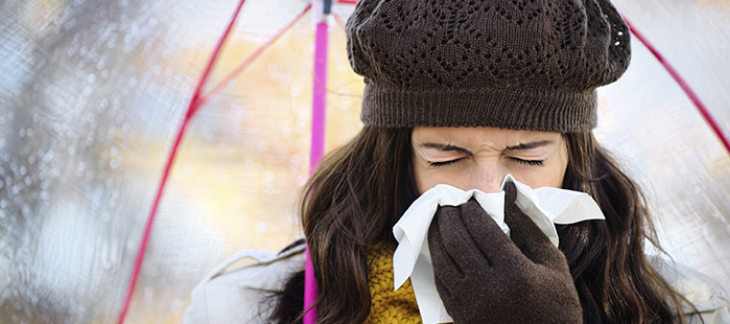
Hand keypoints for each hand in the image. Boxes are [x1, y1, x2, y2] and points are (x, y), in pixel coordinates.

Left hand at [427, 182, 582, 323]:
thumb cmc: (557, 301)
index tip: (470, 199)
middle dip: (449, 217)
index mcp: (517, 274)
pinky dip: (438, 260)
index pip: (482, 229)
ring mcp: (471, 306)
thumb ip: (527, 224)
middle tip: (449, 204)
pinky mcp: (461, 317)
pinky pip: (441, 281)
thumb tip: (509, 188)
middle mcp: (490, 290)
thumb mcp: (552, 261)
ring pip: (442, 261)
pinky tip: (441, 247)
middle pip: (457, 241)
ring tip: (440, 220)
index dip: (471, 209)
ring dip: (437, 236)